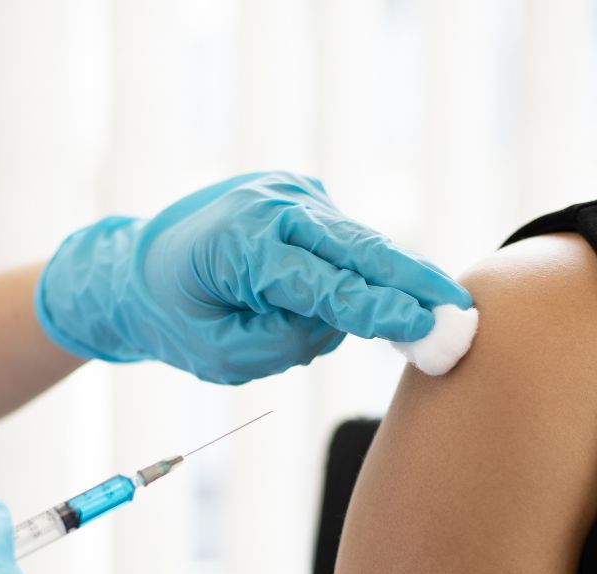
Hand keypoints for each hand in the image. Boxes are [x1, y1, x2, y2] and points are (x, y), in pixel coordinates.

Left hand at [35, 171, 471, 383]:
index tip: (425, 325)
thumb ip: (283, 341)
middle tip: (459, 306)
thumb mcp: (217, 354)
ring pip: (353, 249)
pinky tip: (325, 294)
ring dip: (365, 287)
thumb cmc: (174, 318)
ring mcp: (288, 193)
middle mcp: (272, 206)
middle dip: (410, 280)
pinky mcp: (299, 196)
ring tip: (350, 315)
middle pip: (358, 248)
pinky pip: (338, 244)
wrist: (140, 269)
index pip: (322, 284)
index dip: (376, 309)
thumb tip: (341, 322)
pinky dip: (344, 273)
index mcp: (242, 244)